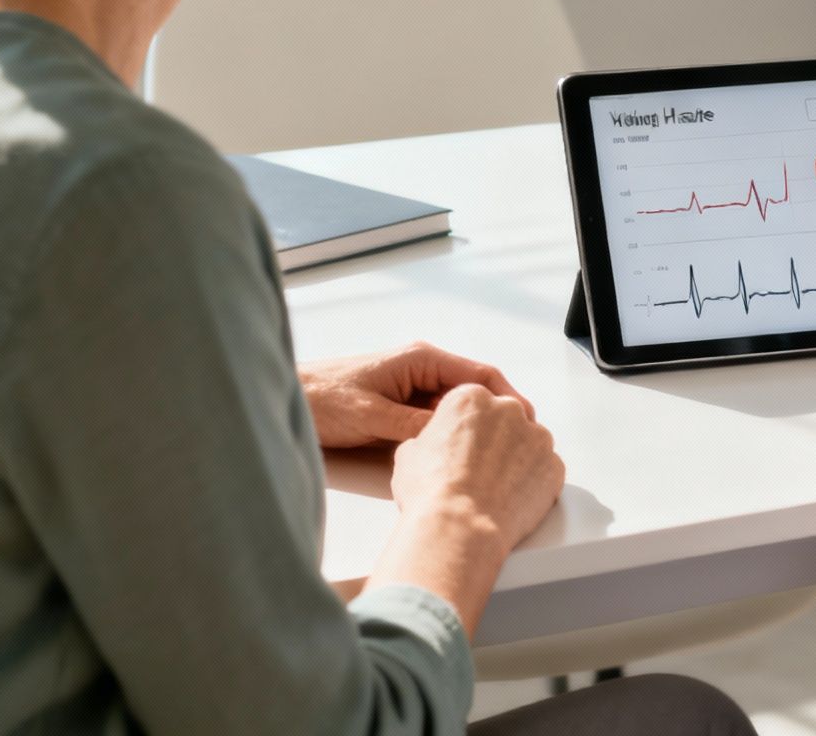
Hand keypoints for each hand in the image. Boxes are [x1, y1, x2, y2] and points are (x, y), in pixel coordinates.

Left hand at [300, 342, 530, 448]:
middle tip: (517, 444)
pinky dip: (451, 435)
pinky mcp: (402, 406)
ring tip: (494, 454)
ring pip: (457, 409)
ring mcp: (413, 387)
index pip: (480, 374)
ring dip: (473, 428)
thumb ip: (414, 426)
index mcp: (421, 359)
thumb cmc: (323, 397)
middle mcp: (422, 369)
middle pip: (474, 392)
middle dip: (496, 416)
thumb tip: (452, 439)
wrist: (289, 400)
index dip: (508, 396)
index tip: (526, 420)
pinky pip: (437, 420)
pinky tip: (458, 455)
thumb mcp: (373, 415)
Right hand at [376, 385, 565, 634]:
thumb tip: (434, 446)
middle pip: (505, 420)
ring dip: (517, 460)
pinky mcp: (554, 466)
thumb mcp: (410, 453)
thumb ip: (432, 438)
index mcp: (472, 398)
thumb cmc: (431, 491)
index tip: (464, 449)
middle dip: (496, 442)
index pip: (475, 405)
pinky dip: (533, 483)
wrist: (458, 527)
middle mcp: (509, 409)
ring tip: (496, 489)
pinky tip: (513, 500)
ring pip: (529, 444)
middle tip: (479, 471)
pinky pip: (546, 470)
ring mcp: (537, 437)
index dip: (468, 430)